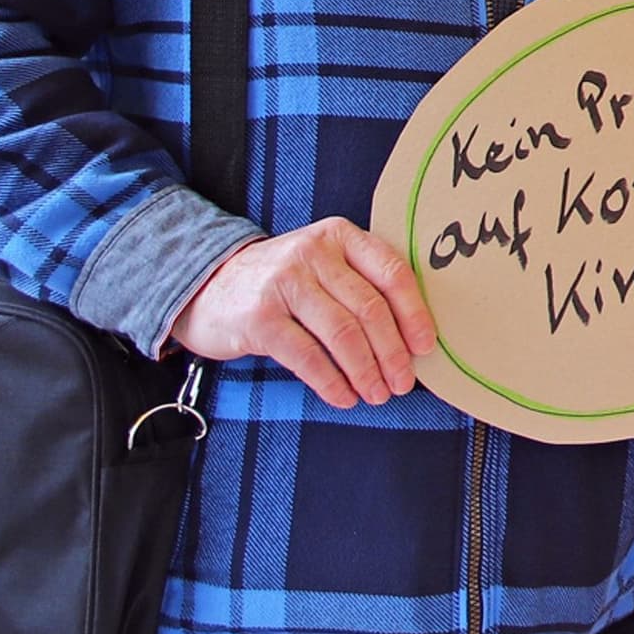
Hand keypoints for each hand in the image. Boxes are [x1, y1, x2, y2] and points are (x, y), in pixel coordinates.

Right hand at [171, 217, 437, 410]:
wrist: (207, 285)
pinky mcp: (260, 318)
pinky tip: (344, 397)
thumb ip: (360, 283)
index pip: (392, 273)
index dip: (415, 314)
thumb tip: (411, 338)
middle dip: (393, 353)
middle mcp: (313, 253)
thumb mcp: (322, 264)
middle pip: (370, 309)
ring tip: (377, 394)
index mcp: (340, 236)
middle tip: (404, 383)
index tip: (426, 347)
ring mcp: (283, 283)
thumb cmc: (281, 282)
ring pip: (343, 334)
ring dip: (366, 372)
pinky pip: (308, 357)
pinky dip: (332, 382)